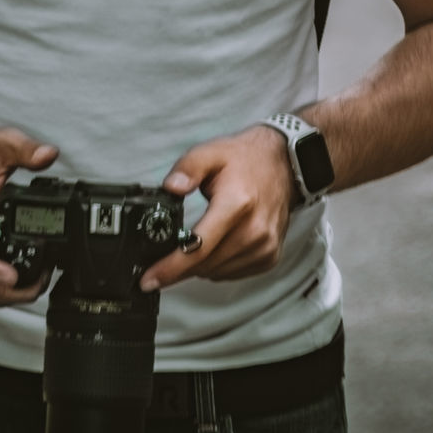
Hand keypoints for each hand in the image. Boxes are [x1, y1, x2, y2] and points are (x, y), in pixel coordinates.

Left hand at [139, 124, 296, 291]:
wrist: (284, 164)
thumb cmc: (245, 159)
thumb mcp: (211, 152)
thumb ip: (187, 168)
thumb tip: (171, 187)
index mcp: (237, 204)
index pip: (198, 247)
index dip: (170, 267)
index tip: (148, 279)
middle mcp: (254, 231)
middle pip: (204, 264)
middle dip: (178, 266)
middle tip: (160, 259)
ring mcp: (265, 247)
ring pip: (216, 272)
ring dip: (198, 265)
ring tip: (192, 242)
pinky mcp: (270, 256)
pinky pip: (232, 273)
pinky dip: (216, 265)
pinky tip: (214, 245)